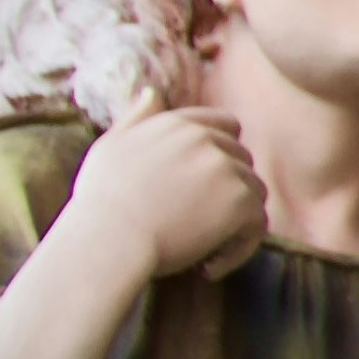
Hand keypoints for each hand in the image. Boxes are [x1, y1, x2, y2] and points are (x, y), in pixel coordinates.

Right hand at [52, 106, 266, 289]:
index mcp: (178, 124)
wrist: (106, 240)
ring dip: (234, 223)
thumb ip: (136, 119)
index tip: (203, 190)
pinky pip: (258, 224)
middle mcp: (206, 140)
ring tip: (201, 250)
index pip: (226, 127)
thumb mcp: (110, 147)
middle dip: (228, 192)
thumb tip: (151, 92)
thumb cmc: (100, 202)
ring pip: (254, 193)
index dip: (222, 158)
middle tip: (197, 226)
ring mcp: (226, 169)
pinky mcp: (240, 201)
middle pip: (243, 161)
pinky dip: (239, 249)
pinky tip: (208, 266)